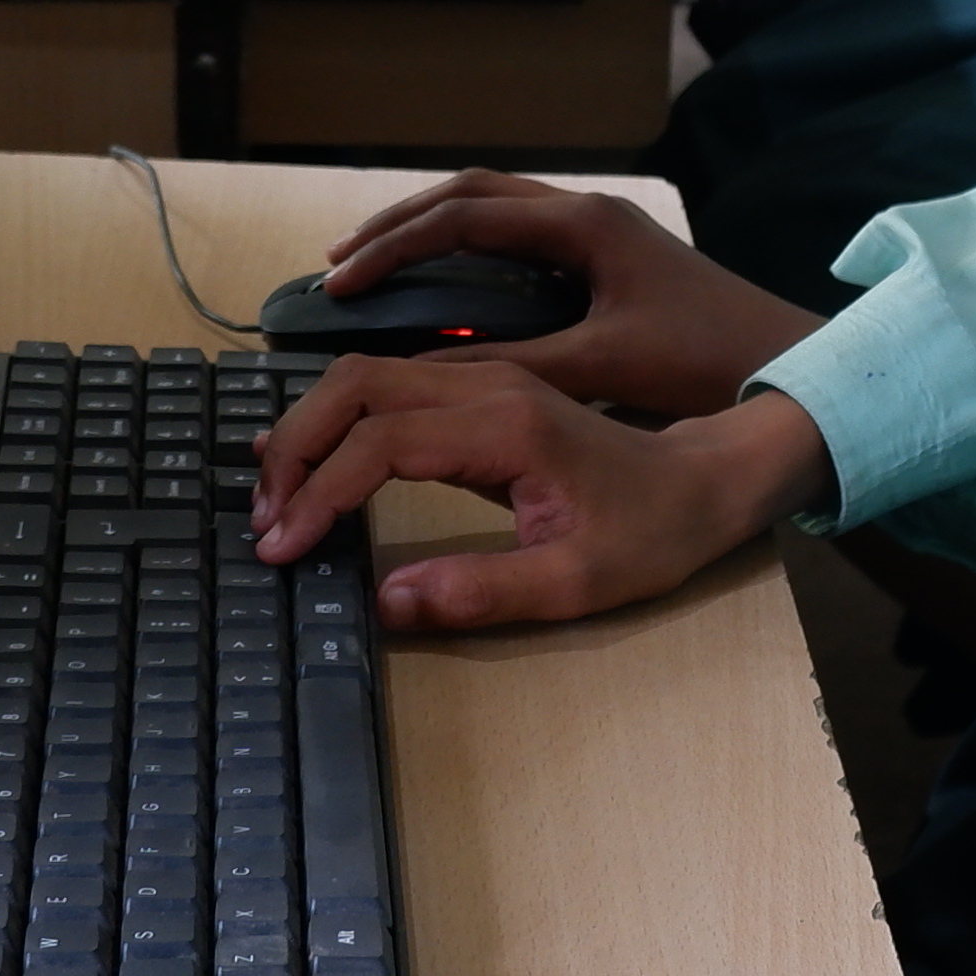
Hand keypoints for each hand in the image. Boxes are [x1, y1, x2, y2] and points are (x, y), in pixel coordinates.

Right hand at [247, 366, 835, 623]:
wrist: (712, 478)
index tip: (283, 547)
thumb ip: (482, 592)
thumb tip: (385, 603)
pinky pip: (394, 381)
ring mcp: (488, 376)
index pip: (381, 442)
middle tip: (263, 518)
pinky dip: (341, 413)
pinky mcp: (487, 385)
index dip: (321, 493)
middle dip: (296, 445)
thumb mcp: (580, 583)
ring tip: (274, 492)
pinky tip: (313, 452)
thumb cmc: (655, 531)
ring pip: (369, 373)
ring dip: (312, 425)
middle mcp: (491, 383)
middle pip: (359, 384)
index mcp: (510, 424)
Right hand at [315, 171, 823, 422]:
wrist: (789, 362)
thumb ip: (510, 364)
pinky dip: (469, 254)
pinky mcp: (607, 256)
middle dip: (399, 225)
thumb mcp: (599, 367)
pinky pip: (518, 237)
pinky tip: (444, 291)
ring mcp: (598, 230)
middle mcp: (586, 211)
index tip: (341, 283)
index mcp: (583, 224)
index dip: (394, 247)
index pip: (464, 216)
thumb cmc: (704, 362)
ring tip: (373, 269)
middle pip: (470, 194)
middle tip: (339, 267)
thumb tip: (420, 372)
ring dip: (431, 232)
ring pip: (494, 208)